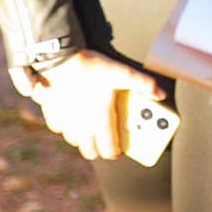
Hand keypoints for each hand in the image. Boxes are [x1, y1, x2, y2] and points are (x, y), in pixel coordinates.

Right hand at [27, 51, 165, 160]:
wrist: (58, 58)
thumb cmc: (91, 67)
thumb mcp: (122, 72)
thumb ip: (144, 84)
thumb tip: (160, 94)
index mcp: (100, 121)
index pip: (108, 151)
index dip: (115, 152)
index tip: (119, 149)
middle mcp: (81, 127)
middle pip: (89, 151)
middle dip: (98, 148)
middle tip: (105, 139)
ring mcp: (65, 122)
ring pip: (74, 141)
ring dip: (82, 138)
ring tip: (91, 128)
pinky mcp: (51, 113)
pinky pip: (59, 128)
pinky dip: (66, 126)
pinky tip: (71, 116)